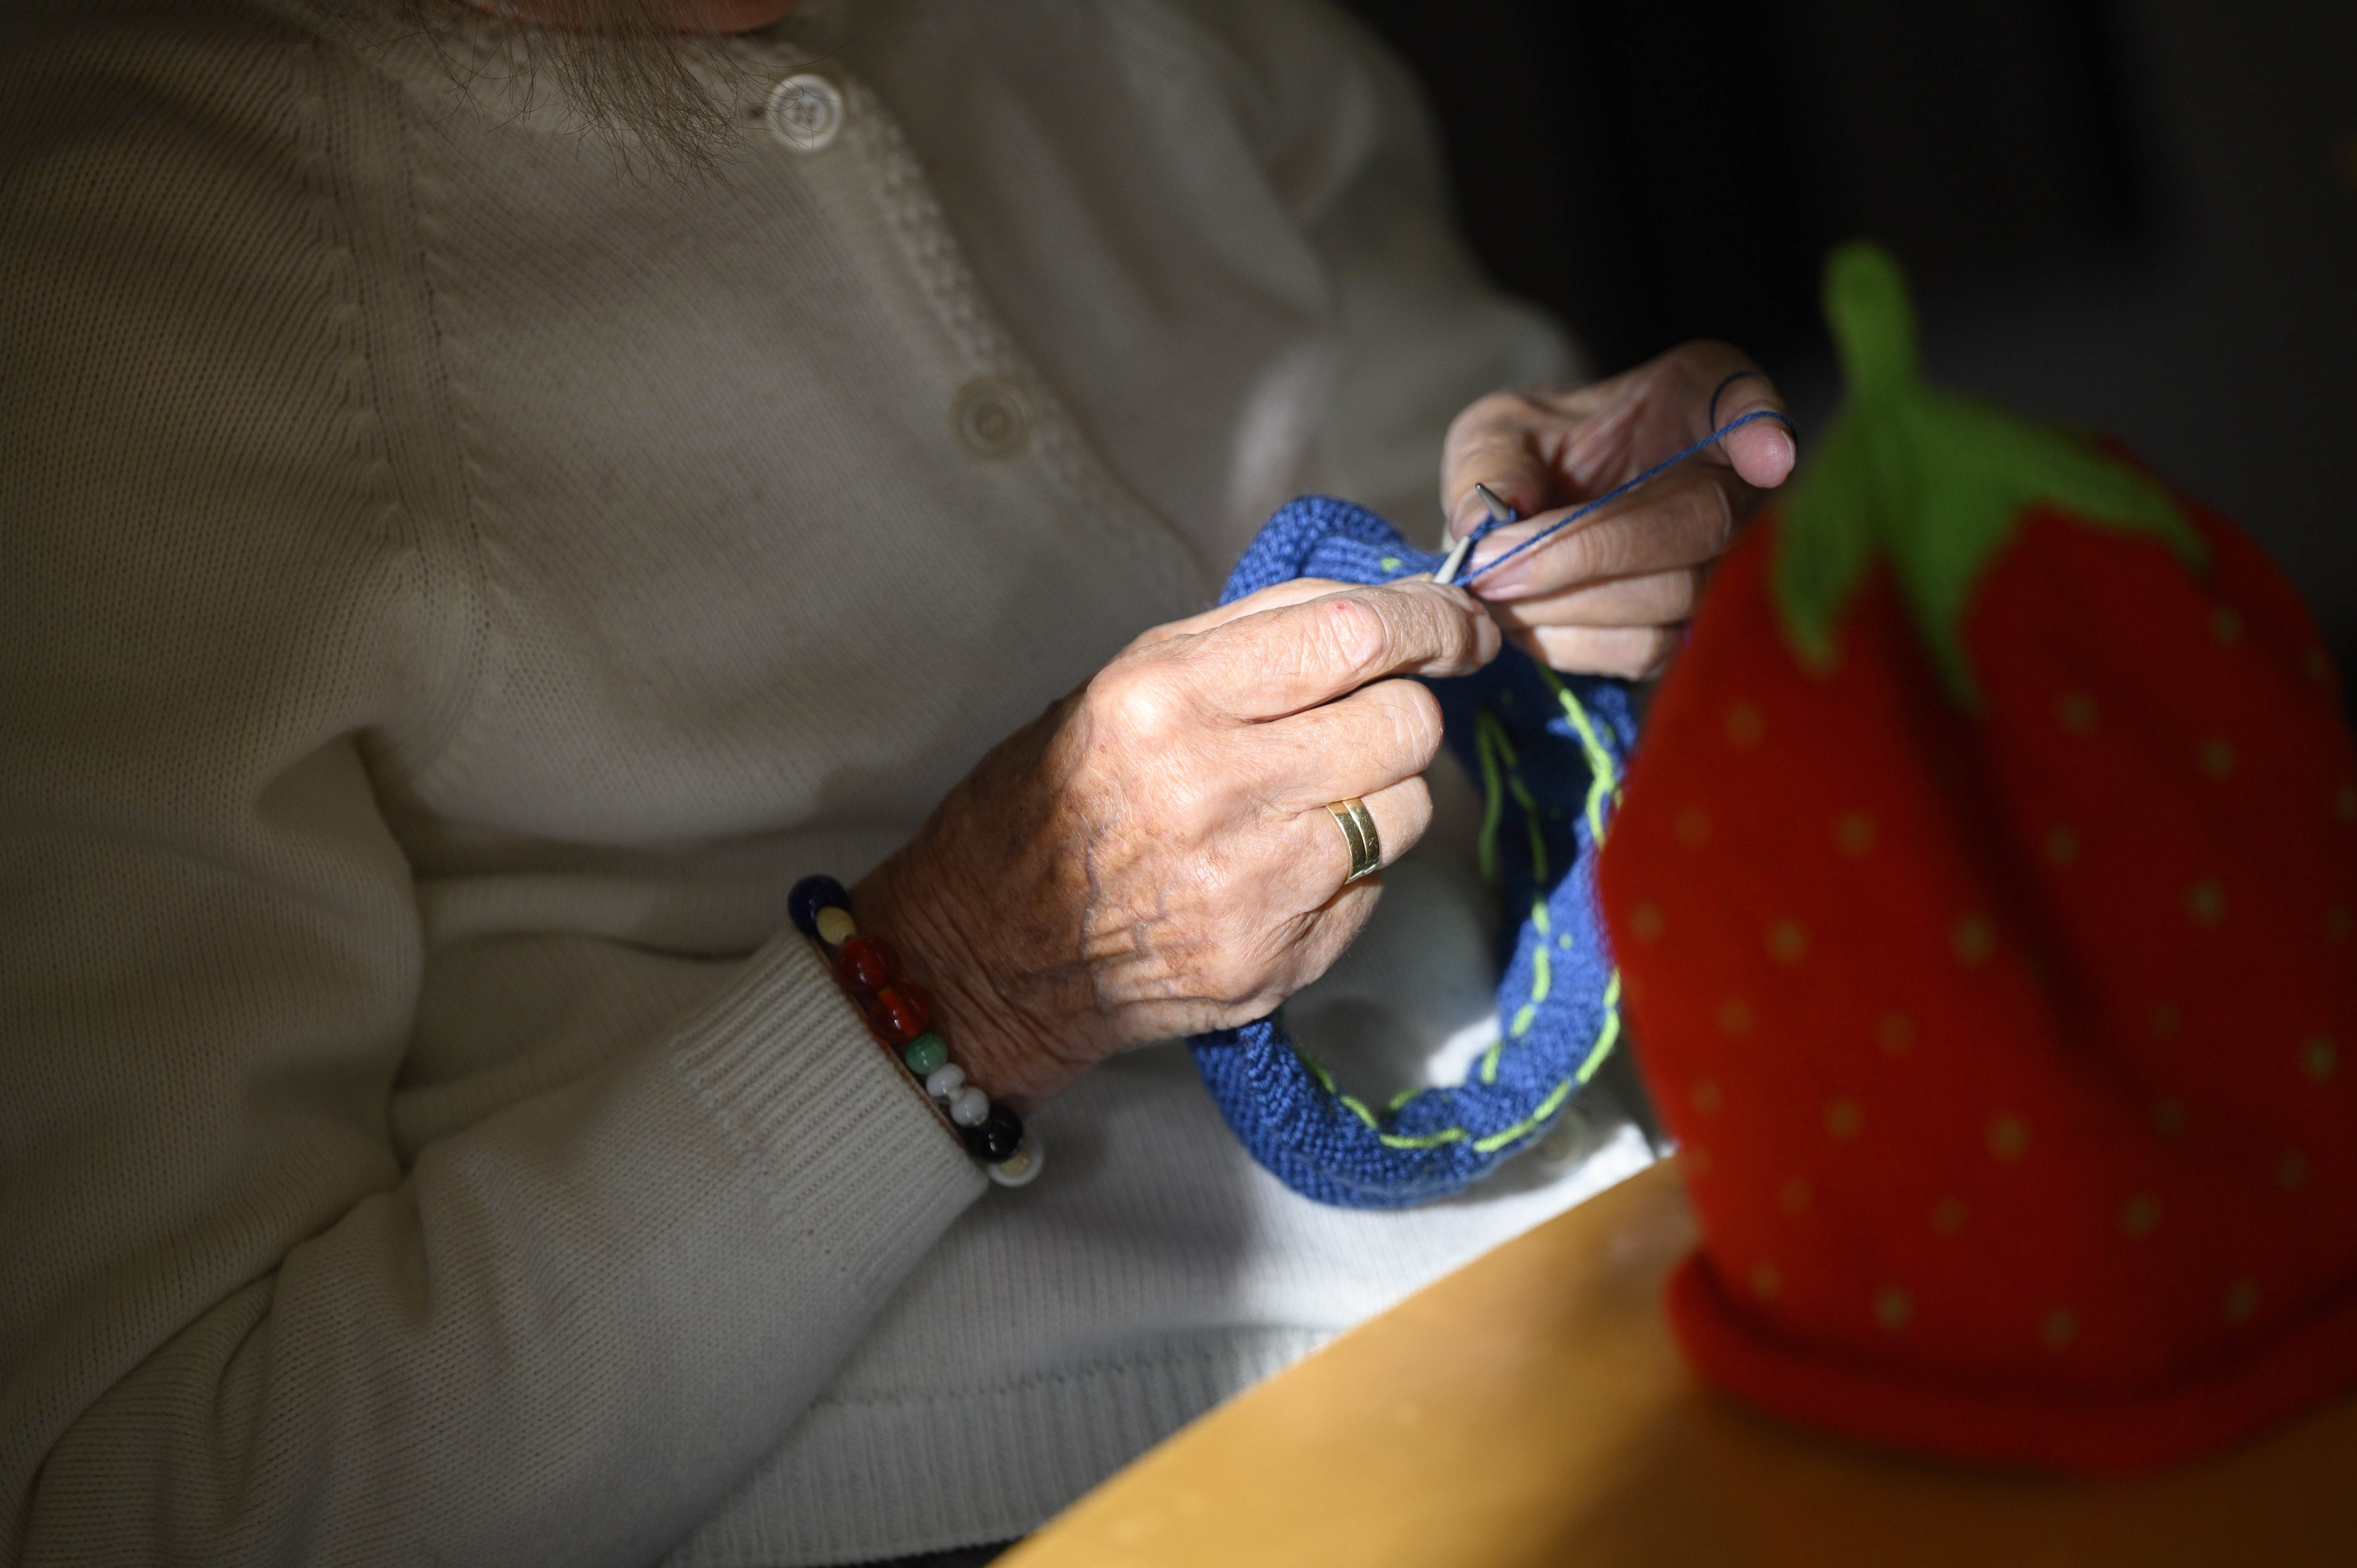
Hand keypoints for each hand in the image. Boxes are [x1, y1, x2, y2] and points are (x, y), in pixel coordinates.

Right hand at [855, 579, 1500, 1108]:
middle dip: (1405, 709)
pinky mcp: (1277, 960)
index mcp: (1168, 699)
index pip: (1353, 635)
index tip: (1460, 623)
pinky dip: (1352, 865)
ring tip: (1308, 797)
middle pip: (1404, 723)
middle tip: (1367, 715)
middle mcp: (1213, 791)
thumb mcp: (1130, 680)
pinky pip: (1376, 885)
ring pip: (1410, 808)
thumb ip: (1256, 635)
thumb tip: (1389, 604)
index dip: (1431, 621)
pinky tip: (1282, 864)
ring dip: (1382, 792)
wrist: (990, 951)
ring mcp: (1251, 886)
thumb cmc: (1062, 796)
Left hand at [1441, 342, 1796, 676]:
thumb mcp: (1498, 430)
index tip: (1770, 458)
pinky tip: (1520, 616)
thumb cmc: (1533, 451)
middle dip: (1584, 553)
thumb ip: (1488, 462)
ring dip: (1566, 603)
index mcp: (1703, 400)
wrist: (1540, 508)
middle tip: (1489, 567)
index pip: (1750, 405)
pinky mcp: (1685, 626)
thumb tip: (1483, 522)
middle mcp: (1733, 482)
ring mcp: (1720, 559)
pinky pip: (1644, 650)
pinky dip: (1570, 640)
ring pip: (1671, 598)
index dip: (1761, 431)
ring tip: (1491, 588)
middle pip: (1697, 526)